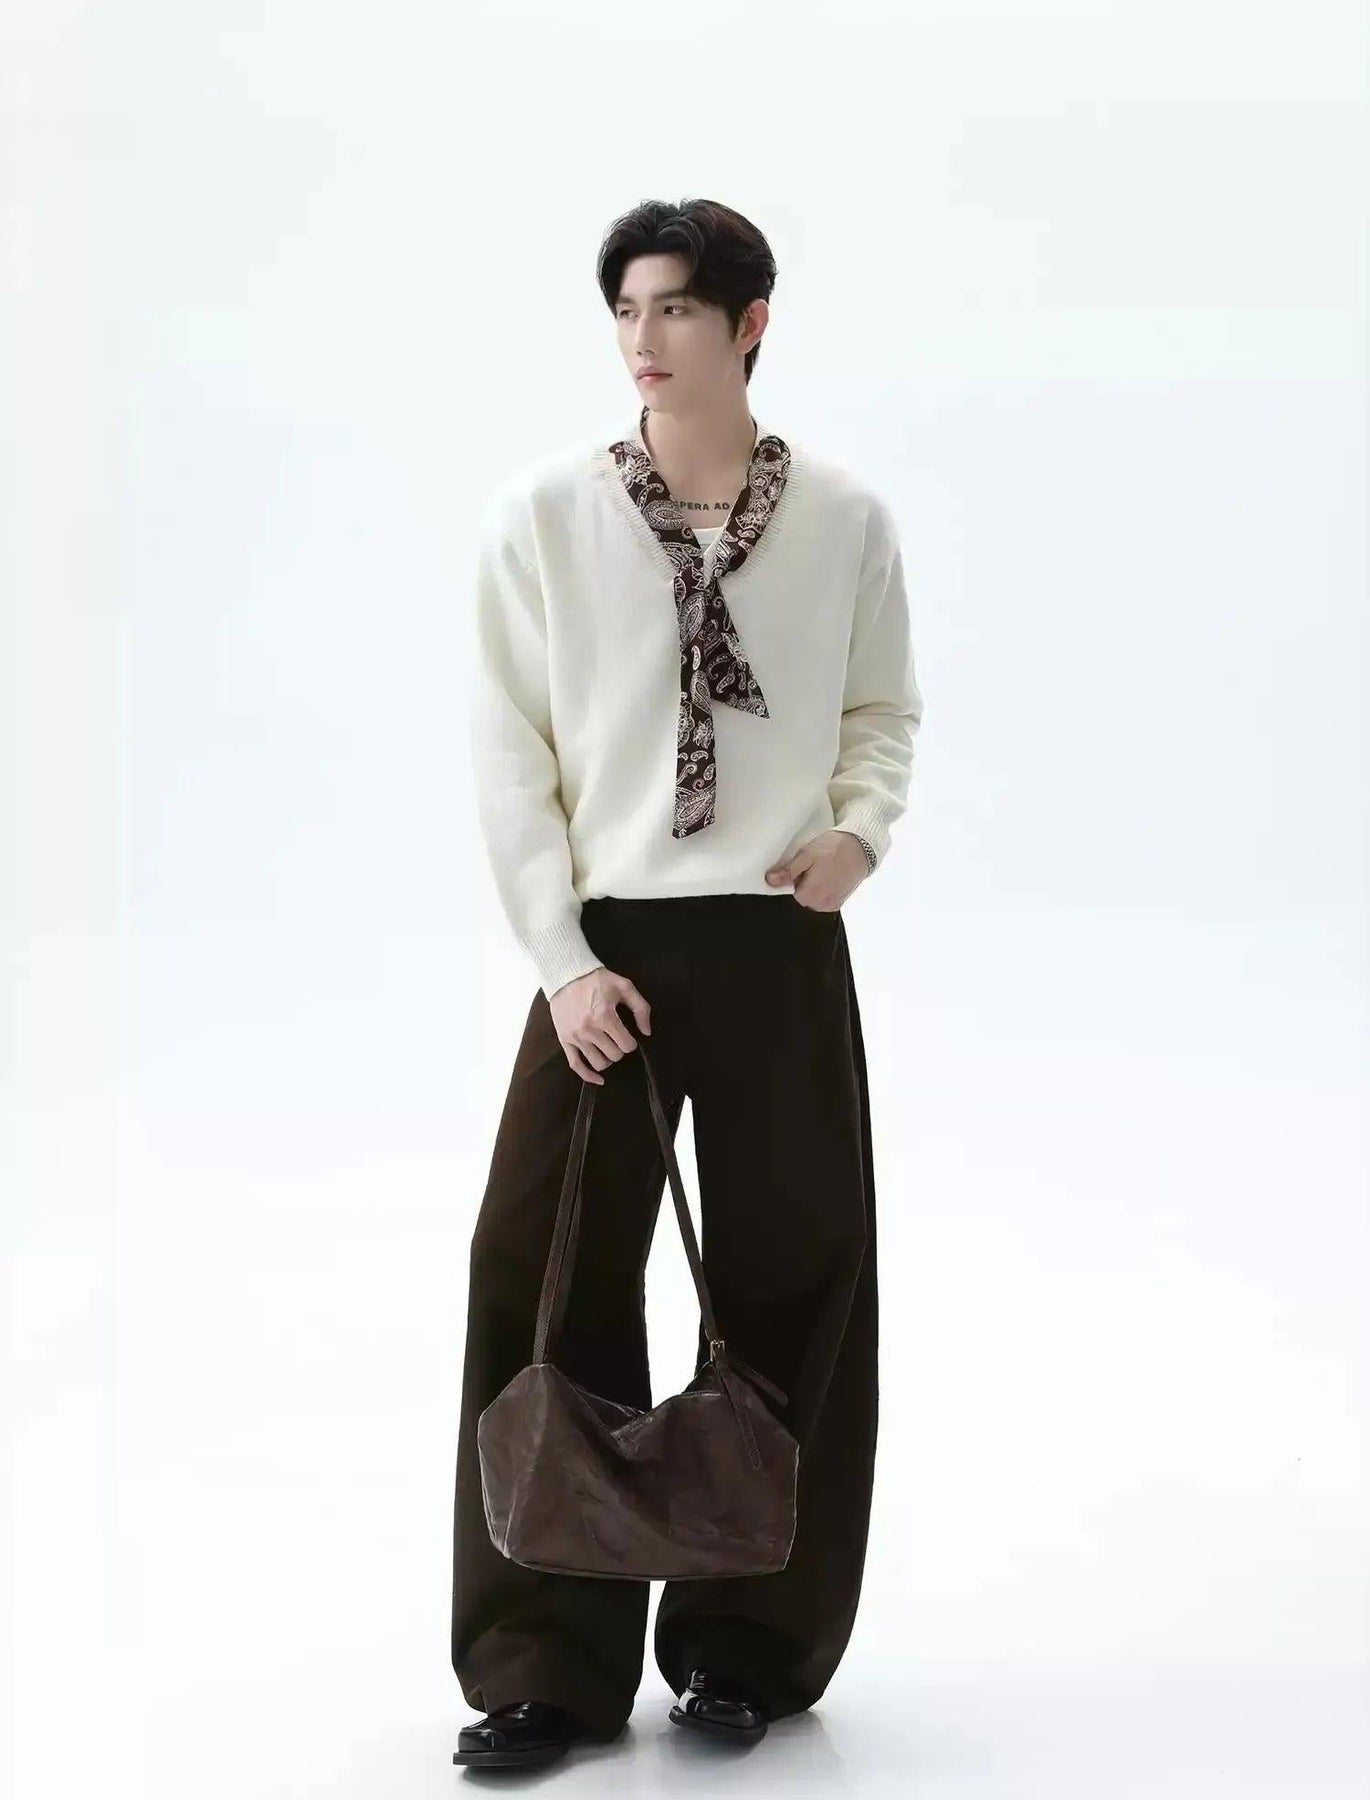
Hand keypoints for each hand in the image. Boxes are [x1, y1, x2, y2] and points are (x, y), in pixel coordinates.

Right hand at [548, 965, 652, 1085]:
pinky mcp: (565, 1040)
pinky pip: (575, 1065)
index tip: (628, 1036)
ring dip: (607, 1059)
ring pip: (598, 1063)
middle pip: (614, 1055)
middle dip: (620, 1049)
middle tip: (617, 1039)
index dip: (631, 1042)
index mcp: (605, 1016)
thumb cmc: (597, 980)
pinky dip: (588, 1076)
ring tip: (608, 1048)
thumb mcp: (624, 986)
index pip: (627, 1045)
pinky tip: (599, 1080)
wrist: (566, 975)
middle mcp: (589, 1029)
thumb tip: (647, 1032)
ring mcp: (575, 1036)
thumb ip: (641, 1008)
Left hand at [764, 830, 869, 910]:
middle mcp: (821, 905)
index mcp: (811, 894)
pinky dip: (823, 891)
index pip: (790, 893)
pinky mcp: (840, 902)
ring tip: (823, 870)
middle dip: (803, 885)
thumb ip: (789, 871)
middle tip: (813, 866)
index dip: (793, 879)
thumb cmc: (833, 848)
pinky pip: (823, 900)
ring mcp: (832, 905)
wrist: (862, 847)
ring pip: (813, 900)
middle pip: (802, 898)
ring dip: (814, 888)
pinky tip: (829, 876)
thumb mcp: (807, 855)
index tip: (802, 867)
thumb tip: (770, 880)